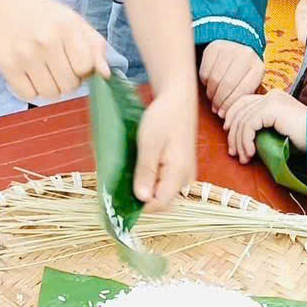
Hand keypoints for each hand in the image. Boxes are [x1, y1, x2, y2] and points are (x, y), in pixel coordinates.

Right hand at [0, 0, 109, 101]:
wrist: (0, 4)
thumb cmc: (42, 15)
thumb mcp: (73, 21)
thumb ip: (95, 46)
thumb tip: (106, 75)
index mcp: (67, 26)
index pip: (85, 68)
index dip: (83, 69)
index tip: (75, 60)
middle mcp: (46, 40)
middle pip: (70, 85)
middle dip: (68, 79)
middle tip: (58, 63)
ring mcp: (25, 55)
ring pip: (51, 94)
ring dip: (51, 86)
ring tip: (44, 68)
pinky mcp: (7, 67)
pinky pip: (29, 96)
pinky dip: (32, 89)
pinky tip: (29, 72)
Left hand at [134, 86, 195, 210]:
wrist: (178, 101)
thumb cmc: (163, 117)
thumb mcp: (149, 142)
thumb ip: (146, 171)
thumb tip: (142, 198)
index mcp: (179, 174)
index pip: (160, 205)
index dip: (139, 205)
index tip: (121, 195)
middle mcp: (185, 180)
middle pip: (160, 201)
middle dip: (140, 196)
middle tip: (123, 179)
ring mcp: (183, 176)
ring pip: (160, 193)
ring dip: (144, 187)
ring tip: (130, 170)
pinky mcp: (179, 171)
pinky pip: (162, 183)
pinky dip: (149, 180)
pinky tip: (139, 167)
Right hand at [199, 40, 265, 114]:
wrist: (237, 45)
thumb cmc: (244, 71)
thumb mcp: (250, 81)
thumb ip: (243, 96)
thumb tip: (228, 116)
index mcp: (258, 67)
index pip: (242, 90)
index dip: (230, 105)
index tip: (223, 114)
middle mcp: (245, 55)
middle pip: (226, 85)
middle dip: (219, 101)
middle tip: (216, 109)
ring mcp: (229, 49)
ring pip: (214, 79)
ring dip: (211, 94)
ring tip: (212, 99)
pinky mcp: (214, 47)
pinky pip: (205, 71)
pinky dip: (205, 82)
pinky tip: (209, 85)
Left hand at [222, 89, 305, 163]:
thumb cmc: (303, 139)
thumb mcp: (277, 131)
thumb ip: (261, 127)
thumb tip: (238, 136)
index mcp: (273, 97)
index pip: (243, 102)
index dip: (231, 118)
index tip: (229, 137)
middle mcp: (271, 95)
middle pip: (239, 111)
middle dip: (233, 134)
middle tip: (234, 153)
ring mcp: (272, 100)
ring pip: (242, 120)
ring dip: (239, 142)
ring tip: (244, 158)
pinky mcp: (272, 108)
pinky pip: (249, 125)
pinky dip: (246, 141)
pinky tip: (250, 153)